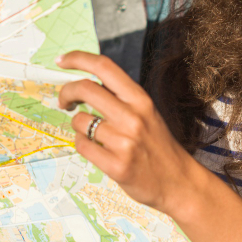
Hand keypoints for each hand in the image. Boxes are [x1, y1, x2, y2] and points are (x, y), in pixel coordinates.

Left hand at [57, 50, 193, 214]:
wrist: (179, 182)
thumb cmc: (158, 145)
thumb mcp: (146, 113)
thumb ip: (120, 98)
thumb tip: (85, 84)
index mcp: (140, 99)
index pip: (104, 66)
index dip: (78, 58)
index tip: (62, 61)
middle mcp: (133, 117)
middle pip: (85, 88)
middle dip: (66, 92)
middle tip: (65, 101)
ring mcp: (125, 142)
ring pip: (79, 121)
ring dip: (78, 125)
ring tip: (91, 133)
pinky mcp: (116, 166)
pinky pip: (82, 145)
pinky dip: (82, 144)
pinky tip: (95, 148)